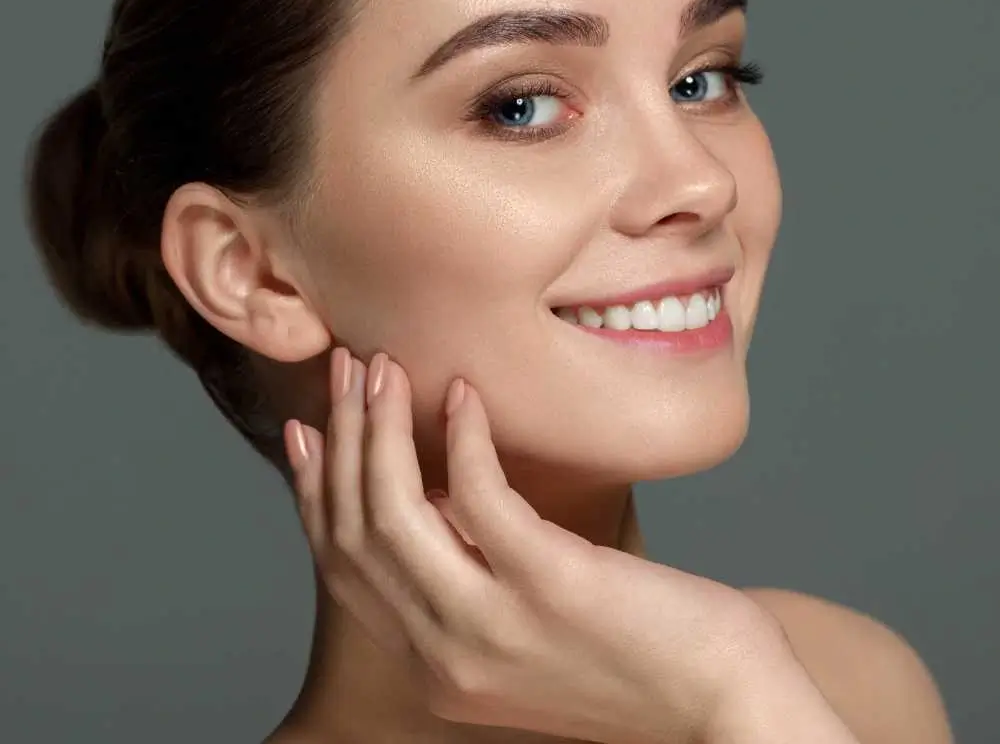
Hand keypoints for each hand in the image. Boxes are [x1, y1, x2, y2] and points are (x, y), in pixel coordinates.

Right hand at [283, 348, 788, 743]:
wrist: (721, 704)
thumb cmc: (632, 651)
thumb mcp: (521, 625)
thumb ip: (466, 576)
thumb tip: (430, 493)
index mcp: (433, 665)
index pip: (342, 569)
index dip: (313, 491)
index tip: (305, 430)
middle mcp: (446, 654)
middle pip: (356, 532)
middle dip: (339, 438)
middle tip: (343, 370)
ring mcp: (493, 625)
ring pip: (396, 512)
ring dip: (380, 428)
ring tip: (382, 368)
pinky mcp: (549, 584)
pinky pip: (477, 494)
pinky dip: (462, 437)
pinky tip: (463, 394)